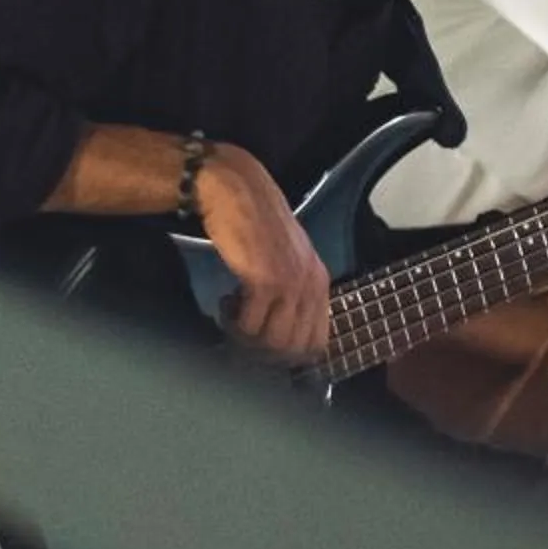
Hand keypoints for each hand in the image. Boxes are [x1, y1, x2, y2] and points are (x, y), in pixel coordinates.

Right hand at [193, 142, 334, 363]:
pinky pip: (248, 326)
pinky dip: (233, 323)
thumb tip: (282, 334)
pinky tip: (226, 302)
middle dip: (264, 352)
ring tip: (233, 314)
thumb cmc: (259, 225)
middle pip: (293, 349)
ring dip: (247, 338)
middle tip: (244, 333)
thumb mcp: (289, 260)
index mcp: (321, 283)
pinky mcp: (264, 282)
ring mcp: (290, 285)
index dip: (290, 355)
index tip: (265, 346)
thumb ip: (294, 292)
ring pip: (271, 343)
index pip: (318, 343)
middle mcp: (311, 286)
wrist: (238, 193)